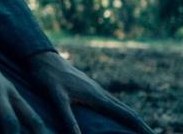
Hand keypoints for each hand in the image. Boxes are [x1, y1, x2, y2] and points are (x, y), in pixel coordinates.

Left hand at [27, 50, 153, 133]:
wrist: (40, 55)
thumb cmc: (47, 76)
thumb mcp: (56, 98)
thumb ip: (67, 119)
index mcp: (97, 96)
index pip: (127, 115)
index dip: (142, 128)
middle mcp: (101, 92)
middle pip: (128, 112)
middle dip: (142, 126)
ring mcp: (95, 89)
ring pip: (120, 106)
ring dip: (132, 119)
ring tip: (140, 131)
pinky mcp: (88, 87)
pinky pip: (110, 102)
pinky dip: (120, 112)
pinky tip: (116, 116)